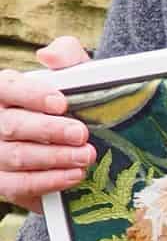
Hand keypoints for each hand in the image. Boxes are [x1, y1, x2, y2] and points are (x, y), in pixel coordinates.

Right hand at [0, 35, 95, 211]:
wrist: (72, 139)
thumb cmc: (68, 102)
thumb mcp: (72, 72)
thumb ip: (65, 54)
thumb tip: (50, 56)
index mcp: (3, 90)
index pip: (7, 88)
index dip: (32, 96)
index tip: (61, 103)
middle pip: (13, 126)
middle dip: (50, 131)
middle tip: (81, 134)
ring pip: (18, 157)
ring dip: (55, 158)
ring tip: (85, 156)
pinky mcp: (2, 182)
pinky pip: (19, 185)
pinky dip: (49, 182)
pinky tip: (73, 175)